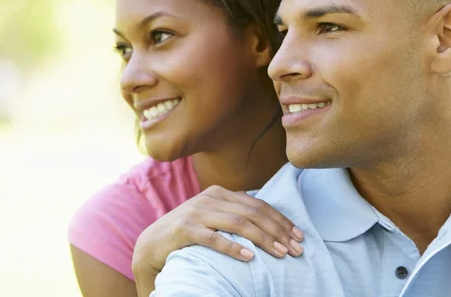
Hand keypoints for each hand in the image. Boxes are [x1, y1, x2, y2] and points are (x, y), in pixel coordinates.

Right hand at [132, 185, 303, 290]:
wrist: (152, 244)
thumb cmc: (189, 232)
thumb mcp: (214, 217)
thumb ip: (235, 213)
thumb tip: (268, 221)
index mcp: (220, 192)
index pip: (258, 205)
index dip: (281, 220)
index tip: (298, 236)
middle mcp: (210, 198)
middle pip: (253, 213)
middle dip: (278, 231)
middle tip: (296, 249)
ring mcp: (197, 212)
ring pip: (238, 223)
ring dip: (263, 239)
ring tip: (280, 253)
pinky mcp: (185, 229)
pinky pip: (213, 238)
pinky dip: (233, 247)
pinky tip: (249, 257)